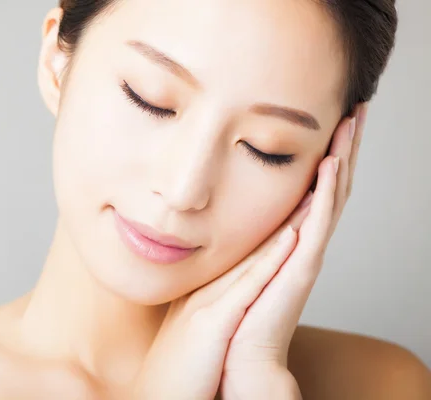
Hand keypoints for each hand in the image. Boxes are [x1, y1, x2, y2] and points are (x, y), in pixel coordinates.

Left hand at [220, 103, 368, 398]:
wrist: (235, 361)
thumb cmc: (228, 317)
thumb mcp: (230, 264)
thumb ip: (235, 239)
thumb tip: (216, 213)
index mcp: (285, 240)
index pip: (311, 187)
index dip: (325, 153)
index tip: (331, 117)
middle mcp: (301, 243)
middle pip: (330, 185)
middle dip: (344, 145)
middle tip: (356, 106)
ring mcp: (303, 256)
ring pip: (331, 198)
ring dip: (343, 159)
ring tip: (352, 121)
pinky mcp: (299, 271)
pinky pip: (316, 226)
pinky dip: (325, 195)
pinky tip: (331, 166)